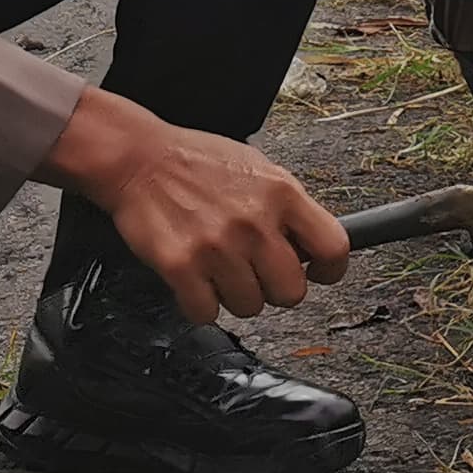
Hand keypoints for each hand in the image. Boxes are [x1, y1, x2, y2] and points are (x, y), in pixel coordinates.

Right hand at [53, 93, 347, 323]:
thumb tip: (312, 246)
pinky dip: (200, 304)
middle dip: (275, 288)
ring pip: (250, 307)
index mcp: (280, 193)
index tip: (318, 273)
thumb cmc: (196, 162)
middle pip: (292, 291)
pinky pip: (207, 313)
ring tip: (219, 268)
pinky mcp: (181, 267)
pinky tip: (196, 280)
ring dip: (235, 295)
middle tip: (256, 272)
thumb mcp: (258, 168)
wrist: (139, 158)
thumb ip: (287, 206)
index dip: (329, 270)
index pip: (333, 247)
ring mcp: (218, 247)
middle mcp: (254, 222)